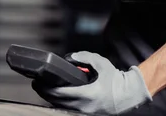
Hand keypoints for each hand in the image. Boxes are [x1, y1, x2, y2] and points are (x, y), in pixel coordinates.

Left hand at [32, 51, 151, 114]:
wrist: (129, 95)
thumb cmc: (116, 80)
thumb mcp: (102, 64)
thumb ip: (86, 58)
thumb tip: (71, 57)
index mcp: (88, 94)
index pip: (61, 93)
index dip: (46, 88)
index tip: (37, 81)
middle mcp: (84, 106)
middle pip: (57, 102)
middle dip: (44, 93)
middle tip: (36, 83)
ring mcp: (85, 112)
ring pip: (61, 107)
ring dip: (50, 98)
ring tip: (42, 88)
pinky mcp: (86, 113)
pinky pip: (68, 109)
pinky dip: (59, 102)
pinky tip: (55, 95)